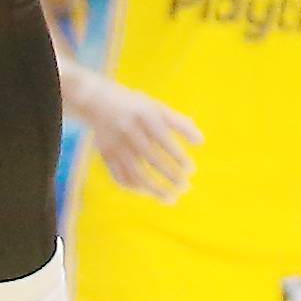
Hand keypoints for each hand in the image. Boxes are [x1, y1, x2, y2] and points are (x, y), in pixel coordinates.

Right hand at [71, 70, 201, 199]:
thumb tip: (201, 142)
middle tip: (185, 187)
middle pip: (152, 160)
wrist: (99, 102)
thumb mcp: (158, 108)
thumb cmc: (137, 107)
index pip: (165, 141)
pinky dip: (136, 188)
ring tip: (171, 199)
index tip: (191, 170)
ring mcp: (116, 145)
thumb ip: (180, 123)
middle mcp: (130, 130)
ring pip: (136, 173)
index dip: (179, 157)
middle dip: (170, 176)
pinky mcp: (106, 155)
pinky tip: (149, 192)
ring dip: (155, 189)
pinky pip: (121, 177)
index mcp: (145, 116)